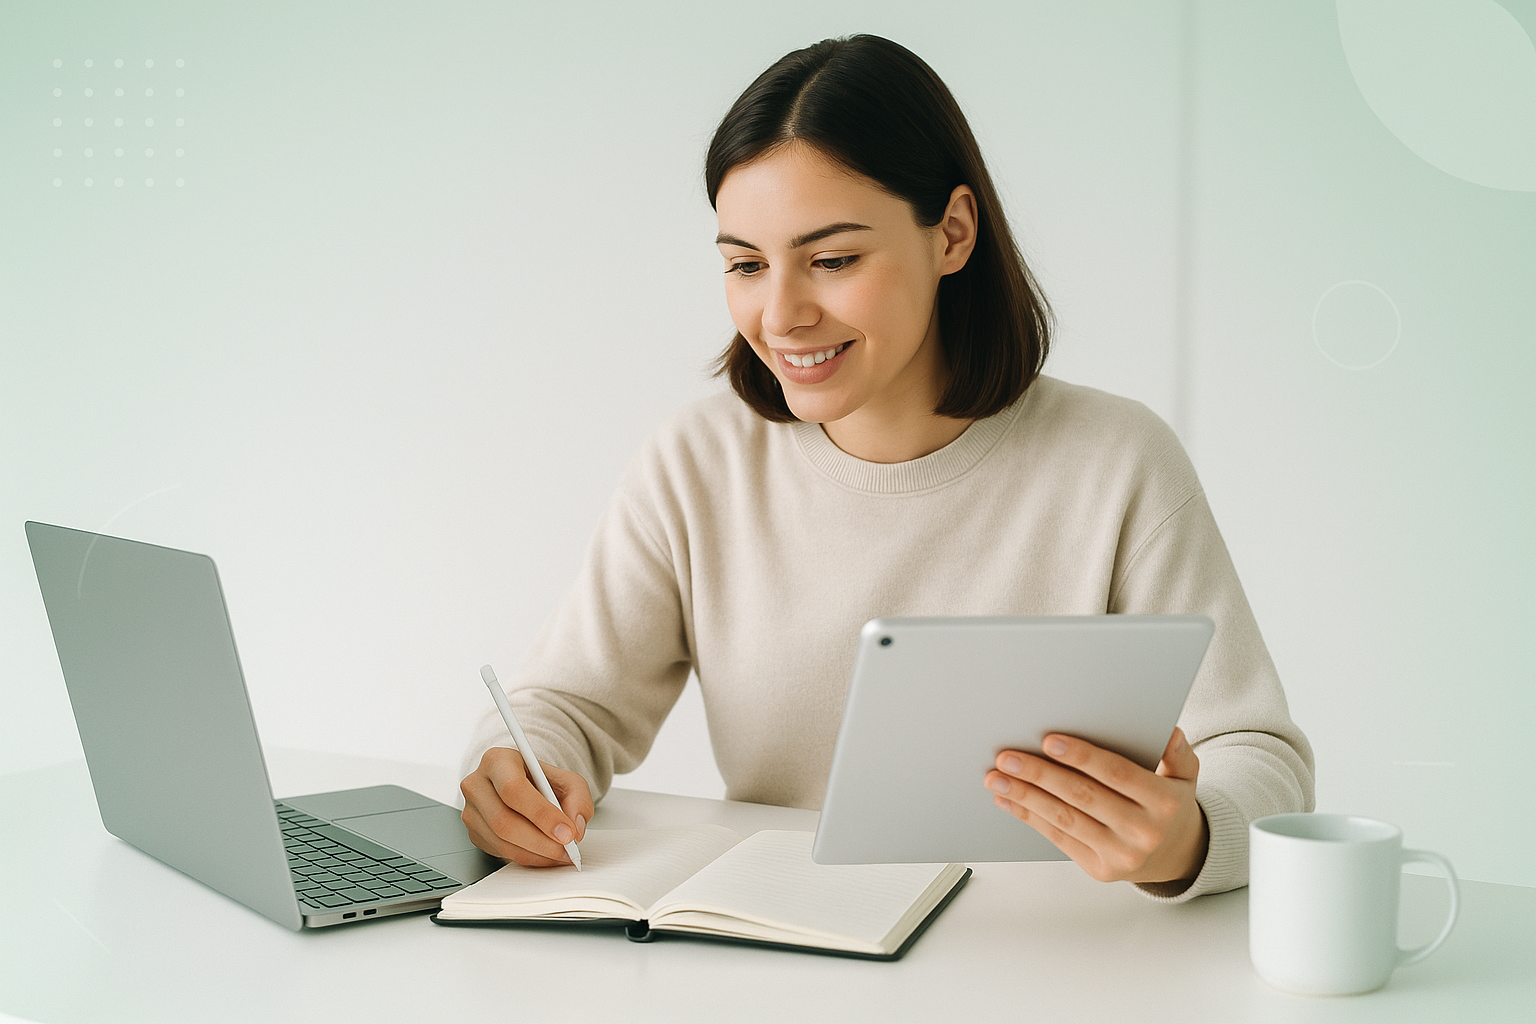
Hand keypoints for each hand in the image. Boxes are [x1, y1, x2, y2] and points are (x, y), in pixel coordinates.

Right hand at [460, 746, 593, 866]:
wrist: (522, 785)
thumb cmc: (540, 780)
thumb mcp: (567, 780)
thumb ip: (578, 799)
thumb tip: (575, 828)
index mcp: (498, 761)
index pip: (514, 790)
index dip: (542, 815)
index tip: (567, 832)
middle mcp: (477, 784)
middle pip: (504, 820)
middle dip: (541, 841)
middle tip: (567, 849)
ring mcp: (471, 811)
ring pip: (501, 841)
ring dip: (536, 853)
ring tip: (561, 854)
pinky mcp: (473, 833)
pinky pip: (500, 852)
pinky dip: (527, 858)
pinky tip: (545, 855)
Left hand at [983, 727, 1208, 883]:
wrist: (1176, 854)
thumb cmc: (1169, 803)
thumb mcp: (1184, 774)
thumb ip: (1177, 751)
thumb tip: (1169, 731)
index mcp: (1163, 801)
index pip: (1116, 773)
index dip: (1081, 756)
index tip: (1048, 741)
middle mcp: (1143, 831)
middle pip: (1082, 797)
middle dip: (1040, 775)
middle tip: (1007, 757)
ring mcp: (1121, 854)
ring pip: (1064, 819)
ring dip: (1025, 797)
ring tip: (996, 778)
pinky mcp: (1099, 869)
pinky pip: (1058, 838)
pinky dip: (1029, 817)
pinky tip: (1008, 800)